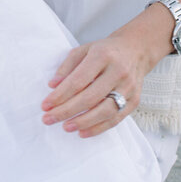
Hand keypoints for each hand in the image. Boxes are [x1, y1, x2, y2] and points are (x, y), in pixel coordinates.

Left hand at [40, 33, 155, 137]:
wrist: (135, 50)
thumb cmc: (105, 51)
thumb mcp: (84, 50)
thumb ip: (67, 66)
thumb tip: (52, 86)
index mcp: (102, 56)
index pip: (78, 80)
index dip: (60, 95)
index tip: (45, 105)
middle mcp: (118, 72)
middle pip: (90, 97)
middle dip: (66, 111)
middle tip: (49, 119)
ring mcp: (128, 87)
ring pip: (104, 111)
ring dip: (83, 122)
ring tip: (65, 127)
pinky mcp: (134, 100)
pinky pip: (115, 119)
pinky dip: (98, 128)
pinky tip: (82, 132)